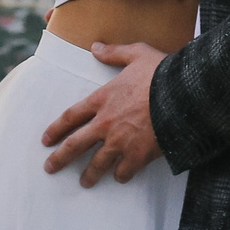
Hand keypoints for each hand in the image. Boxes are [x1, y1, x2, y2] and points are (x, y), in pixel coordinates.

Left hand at [41, 41, 164, 186]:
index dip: (56, 129)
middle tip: (50, 168)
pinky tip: (120, 178)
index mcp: (102, 99)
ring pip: (98, 164)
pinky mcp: (138, 155)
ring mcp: (120, 141)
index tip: (46, 140)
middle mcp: (105, 123)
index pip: (71, 116)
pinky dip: (121, 176)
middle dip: (60, 158)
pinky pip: (124, 172)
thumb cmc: (161, 72)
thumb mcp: (136, 54)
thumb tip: (95, 47)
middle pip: (75, 145)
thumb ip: (114, 52)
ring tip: (85, 183)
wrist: (183, 94)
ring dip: (90, 175)